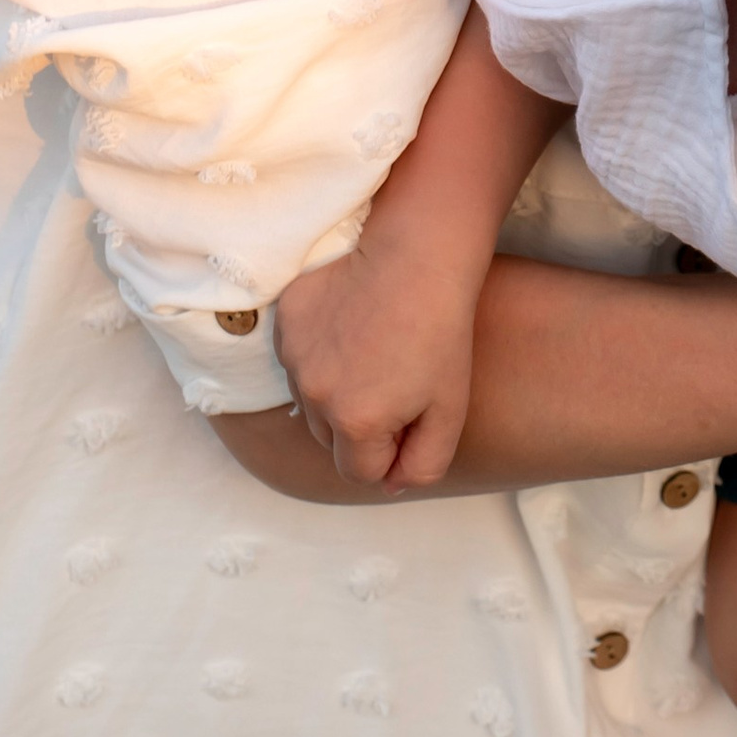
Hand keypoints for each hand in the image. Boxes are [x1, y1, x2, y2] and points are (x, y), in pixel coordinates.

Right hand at [275, 233, 478, 489]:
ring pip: (310, 398)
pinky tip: (352, 324)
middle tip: (396, 380)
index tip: (411, 416)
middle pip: (330, 438)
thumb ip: (424, 464)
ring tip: (375, 350)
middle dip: (359, 424)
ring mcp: (293, 354)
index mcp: (355, 422)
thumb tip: (392, 485)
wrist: (419, 251)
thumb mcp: (451, 409)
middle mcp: (313, 394)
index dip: (391, 452)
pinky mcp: (285, 320)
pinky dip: (319, 351)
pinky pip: (297, 356)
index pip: (360, 471)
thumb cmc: (443, 329)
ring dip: (335, 388)